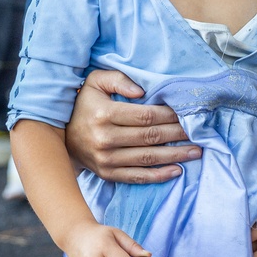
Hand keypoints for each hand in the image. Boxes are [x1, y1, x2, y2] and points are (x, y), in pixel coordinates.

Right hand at [66, 68, 201, 183]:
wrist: (58, 136)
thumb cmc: (83, 105)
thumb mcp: (95, 82)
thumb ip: (118, 79)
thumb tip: (142, 91)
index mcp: (104, 114)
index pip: (146, 116)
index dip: (169, 116)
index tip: (187, 114)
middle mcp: (105, 139)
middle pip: (151, 137)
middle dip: (178, 135)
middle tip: (198, 133)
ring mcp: (106, 159)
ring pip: (148, 158)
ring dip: (175, 156)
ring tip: (195, 152)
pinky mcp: (107, 174)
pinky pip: (137, 177)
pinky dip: (159, 175)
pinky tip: (177, 170)